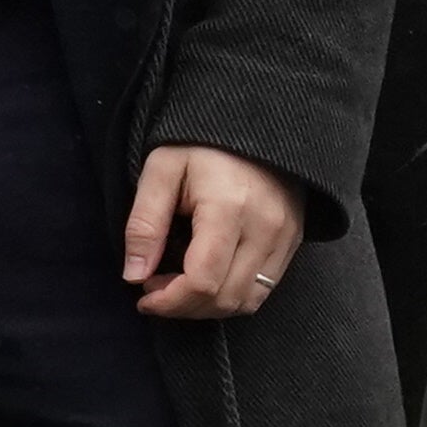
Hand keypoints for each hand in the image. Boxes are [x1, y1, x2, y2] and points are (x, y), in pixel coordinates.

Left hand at [127, 144, 304, 320]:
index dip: (169, 301)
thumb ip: (145, 224)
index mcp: (228, 208)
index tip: (143, 295)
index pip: (202, 282)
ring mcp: (284, 237)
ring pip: (246, 301)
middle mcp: (264, 229)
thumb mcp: (161, 170)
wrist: (255, 118)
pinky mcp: (293, 240)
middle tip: (155, 290)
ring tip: (179, 287)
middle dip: (183, 307)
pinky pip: (264, 288)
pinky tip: (208, 279)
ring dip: (208, 307)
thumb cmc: (200, 142)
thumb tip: (133, 275)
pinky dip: (232, 296)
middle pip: (224, 299)